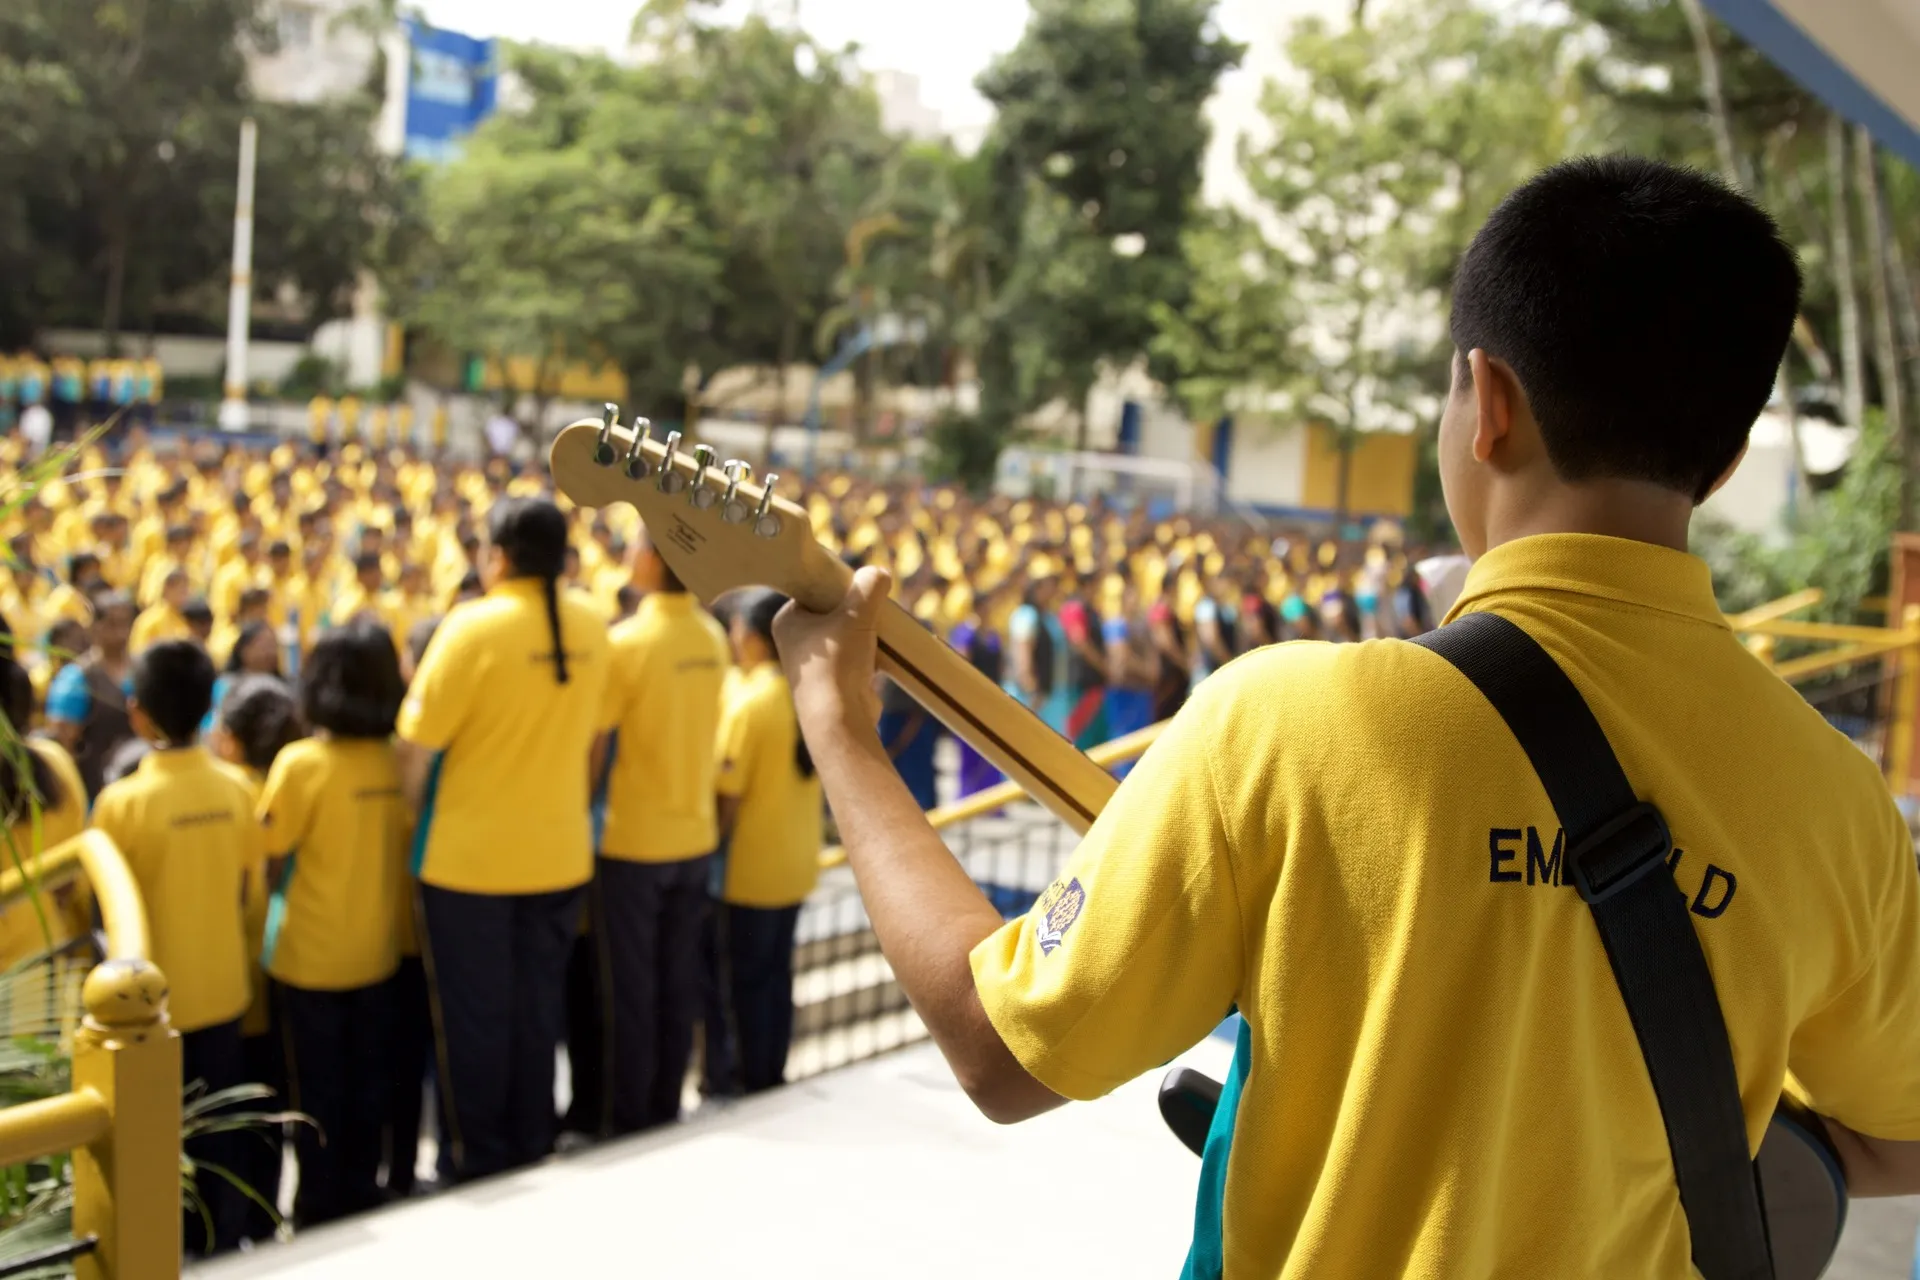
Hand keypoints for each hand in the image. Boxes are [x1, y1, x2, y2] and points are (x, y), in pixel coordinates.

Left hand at [774, 565, 890, 734]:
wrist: (839, 720)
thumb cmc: (837, 664)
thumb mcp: (855, 615)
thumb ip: (868, 587)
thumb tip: (879, 573)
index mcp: (787, 621)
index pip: (815, 590)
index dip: (839, 586)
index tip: (860, 588)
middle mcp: (796, 642)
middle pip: (834, 612)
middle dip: (857, 612)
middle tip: (874, 609)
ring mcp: (815, 664)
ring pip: (847, 635)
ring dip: (867, 633)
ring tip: (878, 634)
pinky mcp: (835, 682)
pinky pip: (856, 657)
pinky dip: (871, 654)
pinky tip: (881, 655)